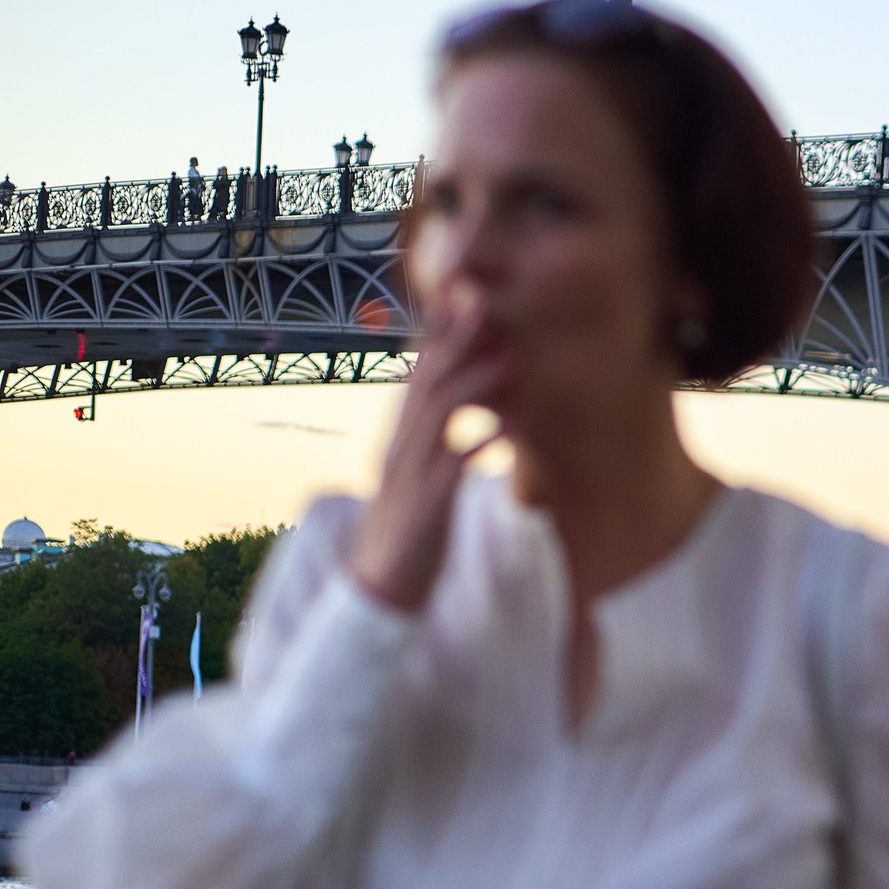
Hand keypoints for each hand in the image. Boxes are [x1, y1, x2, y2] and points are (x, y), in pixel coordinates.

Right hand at [347, 299, 511, 611]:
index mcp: (400, 440)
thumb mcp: (425, 483)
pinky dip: (477, 446)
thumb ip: (445, 448)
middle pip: (426, 384)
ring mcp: (410, 477)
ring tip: (509, 355)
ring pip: (439, 418)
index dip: (439, 337)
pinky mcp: (425, 509)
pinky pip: (452, 471)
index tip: (464, 297)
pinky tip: (506, 431)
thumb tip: (479, 421)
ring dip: (475, 384)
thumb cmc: (411, 536)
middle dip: (454, 342)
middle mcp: (400, 450)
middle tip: (483, 301)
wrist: (378, 592)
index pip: (417, 377)